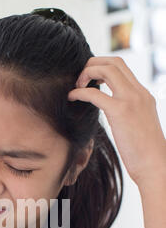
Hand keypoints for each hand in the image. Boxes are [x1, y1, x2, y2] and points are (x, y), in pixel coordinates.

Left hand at [68, 56, 165, 185]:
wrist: (155, 165)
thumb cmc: (145, 153)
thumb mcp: (138, 126)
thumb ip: (128, 114)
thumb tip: (115, 115)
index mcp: (143, 95)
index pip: (122, 67)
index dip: (102, 66)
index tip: (90, 79)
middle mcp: (138, 93)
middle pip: (114, 61)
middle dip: (92, 64)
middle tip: (80, 80)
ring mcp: (131, 100)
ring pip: (106, 69)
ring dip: (87, 73)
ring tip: (76, 87)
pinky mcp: (120, 112)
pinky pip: (95, 94)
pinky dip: (80, 92)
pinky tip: (72, 98)